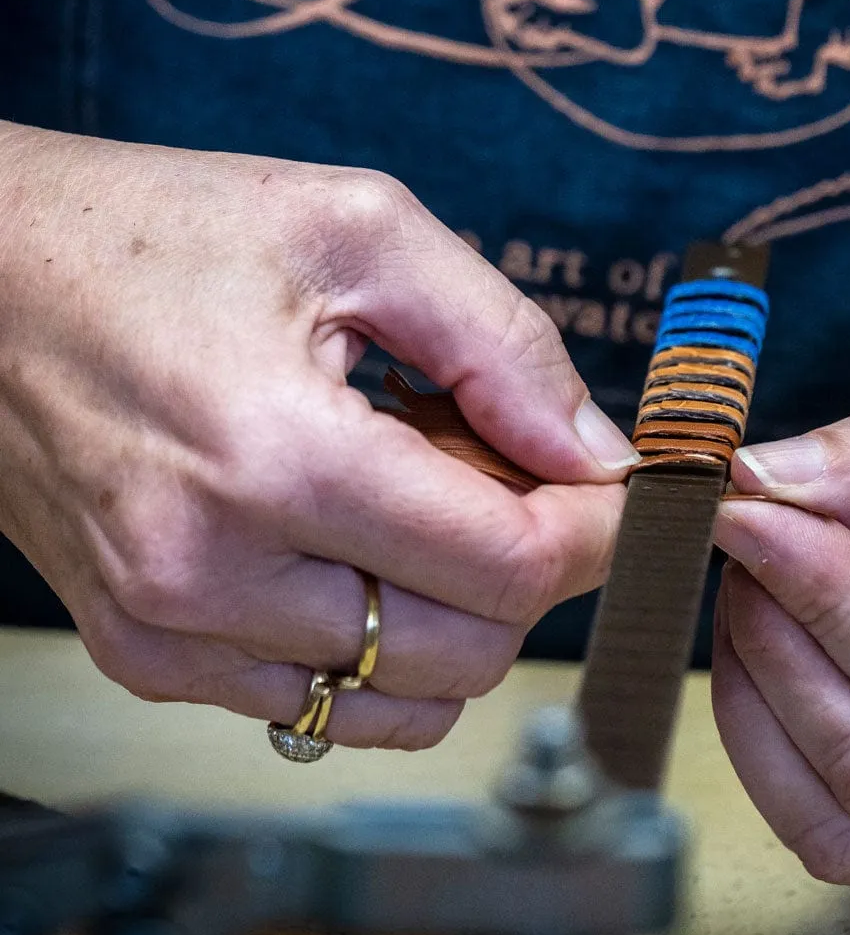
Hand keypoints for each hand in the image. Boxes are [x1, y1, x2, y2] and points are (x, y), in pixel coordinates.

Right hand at [0, 122, 634, 747]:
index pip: (504, 566)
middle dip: (529, 566)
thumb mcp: (359, 232)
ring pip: (406, 694)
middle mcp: (211, 576)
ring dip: (457, 608)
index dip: (591, 533)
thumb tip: (595, 451)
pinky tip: (361, 544)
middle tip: (507, 468)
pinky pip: (324, 702)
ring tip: (422, 497)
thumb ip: (503, 345)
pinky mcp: (149, 653)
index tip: (615, 491)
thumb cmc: (158, 233)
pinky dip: (381, 640)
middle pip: (470, 647)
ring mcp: (171, 633)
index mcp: (275, 459)